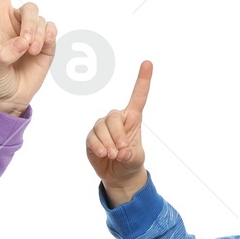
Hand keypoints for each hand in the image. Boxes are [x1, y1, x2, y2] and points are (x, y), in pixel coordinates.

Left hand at [0, 0, 56, 115]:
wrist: (9, 98)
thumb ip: (4, 55)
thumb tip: (21, 44)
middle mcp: (16, 22)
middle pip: (29, 7)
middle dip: (30, 24)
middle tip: (26, 45)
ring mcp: (33, 32)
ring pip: (42, 19)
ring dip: (38, 34)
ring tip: (30, 52)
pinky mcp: (47, 43)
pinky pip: (52, 29)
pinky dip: (49, 36)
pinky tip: (42, 48)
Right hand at [88, 58, 152, 189]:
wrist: (119, 175)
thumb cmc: (131, 161)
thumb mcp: (136, 158)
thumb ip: (131, 154)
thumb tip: (121, 152)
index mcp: (132, 118)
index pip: (138, 96)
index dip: (143, 80)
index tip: (147, 63)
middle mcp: (117, 119)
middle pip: (113, 117)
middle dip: (117, 134)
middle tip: (121, 150)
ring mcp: (103, 128)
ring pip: (101, 127)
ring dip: (108, 143)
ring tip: (113, 155)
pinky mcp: (92, 138)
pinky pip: (92, 138)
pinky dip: (98, 146)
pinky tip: (104, 154)